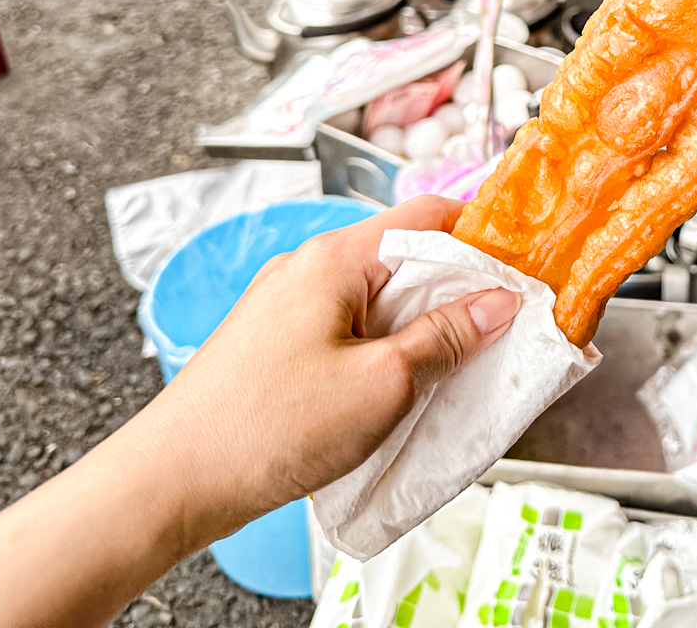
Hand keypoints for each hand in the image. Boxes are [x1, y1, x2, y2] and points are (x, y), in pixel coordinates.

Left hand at [146, 196, 519, 539]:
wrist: (172, 481)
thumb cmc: (264, 429)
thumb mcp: (383, 384)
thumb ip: (447, 336)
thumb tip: (498, 302)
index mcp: (334, 259)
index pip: (428, 215)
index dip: (484, 235)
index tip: (523, 266)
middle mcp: (307, 267)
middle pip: (405, 256)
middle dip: (457, 289)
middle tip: (500, 327)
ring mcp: (286, 303)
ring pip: (377, 296)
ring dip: (420, 324)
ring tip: (453, 367)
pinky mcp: (275, 341)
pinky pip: (348, 327)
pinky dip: (383, 347)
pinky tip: (399, 389)